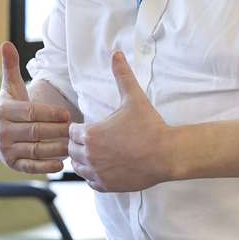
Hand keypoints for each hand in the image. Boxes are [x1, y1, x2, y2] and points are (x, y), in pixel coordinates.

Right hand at [0, 42, 70, 174]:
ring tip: (73, 145)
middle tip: (75, 130)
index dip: (50, 113)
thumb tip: (6, 43)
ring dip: (56, 148)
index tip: (67, 114)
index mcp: (2, 111)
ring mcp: (5, 150)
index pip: (30, 112)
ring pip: (35, 149)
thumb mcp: (10, 88)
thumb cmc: (10, 107)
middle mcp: (1, 132)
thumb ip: (11, 67)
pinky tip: (61, 163)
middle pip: (35, 131)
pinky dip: (46, 167)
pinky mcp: (11, 164)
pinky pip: (31, 166)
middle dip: (57, 131)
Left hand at [68, 51, 175, 192]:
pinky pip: (90, 181)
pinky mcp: (106, 186)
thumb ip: (122, 75)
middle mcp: (89, 155)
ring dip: (84, 159)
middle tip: (95, 139)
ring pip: (77, 167)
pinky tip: (106, 166)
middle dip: (79, 143)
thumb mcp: (134, 98)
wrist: (167, 154)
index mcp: (90, 134)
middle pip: (71, 149)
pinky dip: (94, 175)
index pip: (71, 131)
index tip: (91, 126)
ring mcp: (97, 172)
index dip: (81, 127)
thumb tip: (116, 53)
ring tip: (99, 152)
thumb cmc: (150, 126)